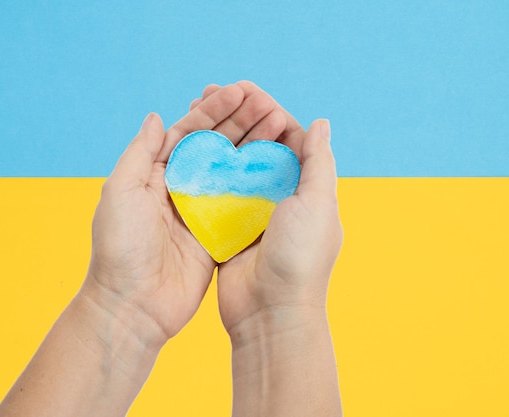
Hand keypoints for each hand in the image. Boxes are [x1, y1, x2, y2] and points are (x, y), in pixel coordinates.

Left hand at [82, 82, 292, 348]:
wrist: (133, 305)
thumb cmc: (120, 248)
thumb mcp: (120, 192)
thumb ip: (139, 154)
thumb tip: (155, 116)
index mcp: (156, 174)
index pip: (189, 132)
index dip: (214, 110)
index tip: (240, 91)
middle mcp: (181, 188)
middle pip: (216, 147)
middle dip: (241, 123)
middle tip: (268, 103)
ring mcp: (201, 211)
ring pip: (232, 171)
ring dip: (254, 147)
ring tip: (279, 125)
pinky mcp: (217, 235)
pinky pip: (241, 204)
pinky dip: (258, 184)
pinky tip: (278, 165)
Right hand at [210, 82, 342, 415]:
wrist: (270, 314)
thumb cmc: (300, 258)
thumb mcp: (316, 204)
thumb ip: (318, 163)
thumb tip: (321, 122)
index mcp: (305, 188)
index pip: (288, 137)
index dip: (266, 110)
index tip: (241, 89)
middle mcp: (280, 197)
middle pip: (257, 147)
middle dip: (236, 120)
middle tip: (209, 95)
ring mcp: (253, 212)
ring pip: (234, 167)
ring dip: (218, 142)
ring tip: (193, 116)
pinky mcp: (228, 228)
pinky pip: (216, 194)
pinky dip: (205, 173)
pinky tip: (186, 154)